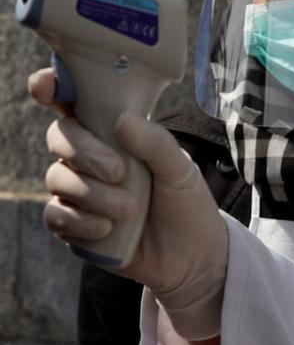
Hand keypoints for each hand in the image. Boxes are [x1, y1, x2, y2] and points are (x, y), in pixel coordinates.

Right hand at [29, 67, 229, 337]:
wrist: (194, 257)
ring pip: (57, 178)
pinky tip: (107, 228)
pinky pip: (56, 216)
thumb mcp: (182, 170)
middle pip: (59, 137)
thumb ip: (157, 143)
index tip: (48, 87)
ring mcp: (79, 191)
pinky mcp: (74, 225)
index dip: (52, 88)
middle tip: (120, 171)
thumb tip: (123, 121)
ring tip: (129, 208)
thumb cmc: (187, 204)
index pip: (73, 103)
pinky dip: (80, 221)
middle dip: (85, 152)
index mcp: (113, 134)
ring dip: (92, 193)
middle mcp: (89, 158)